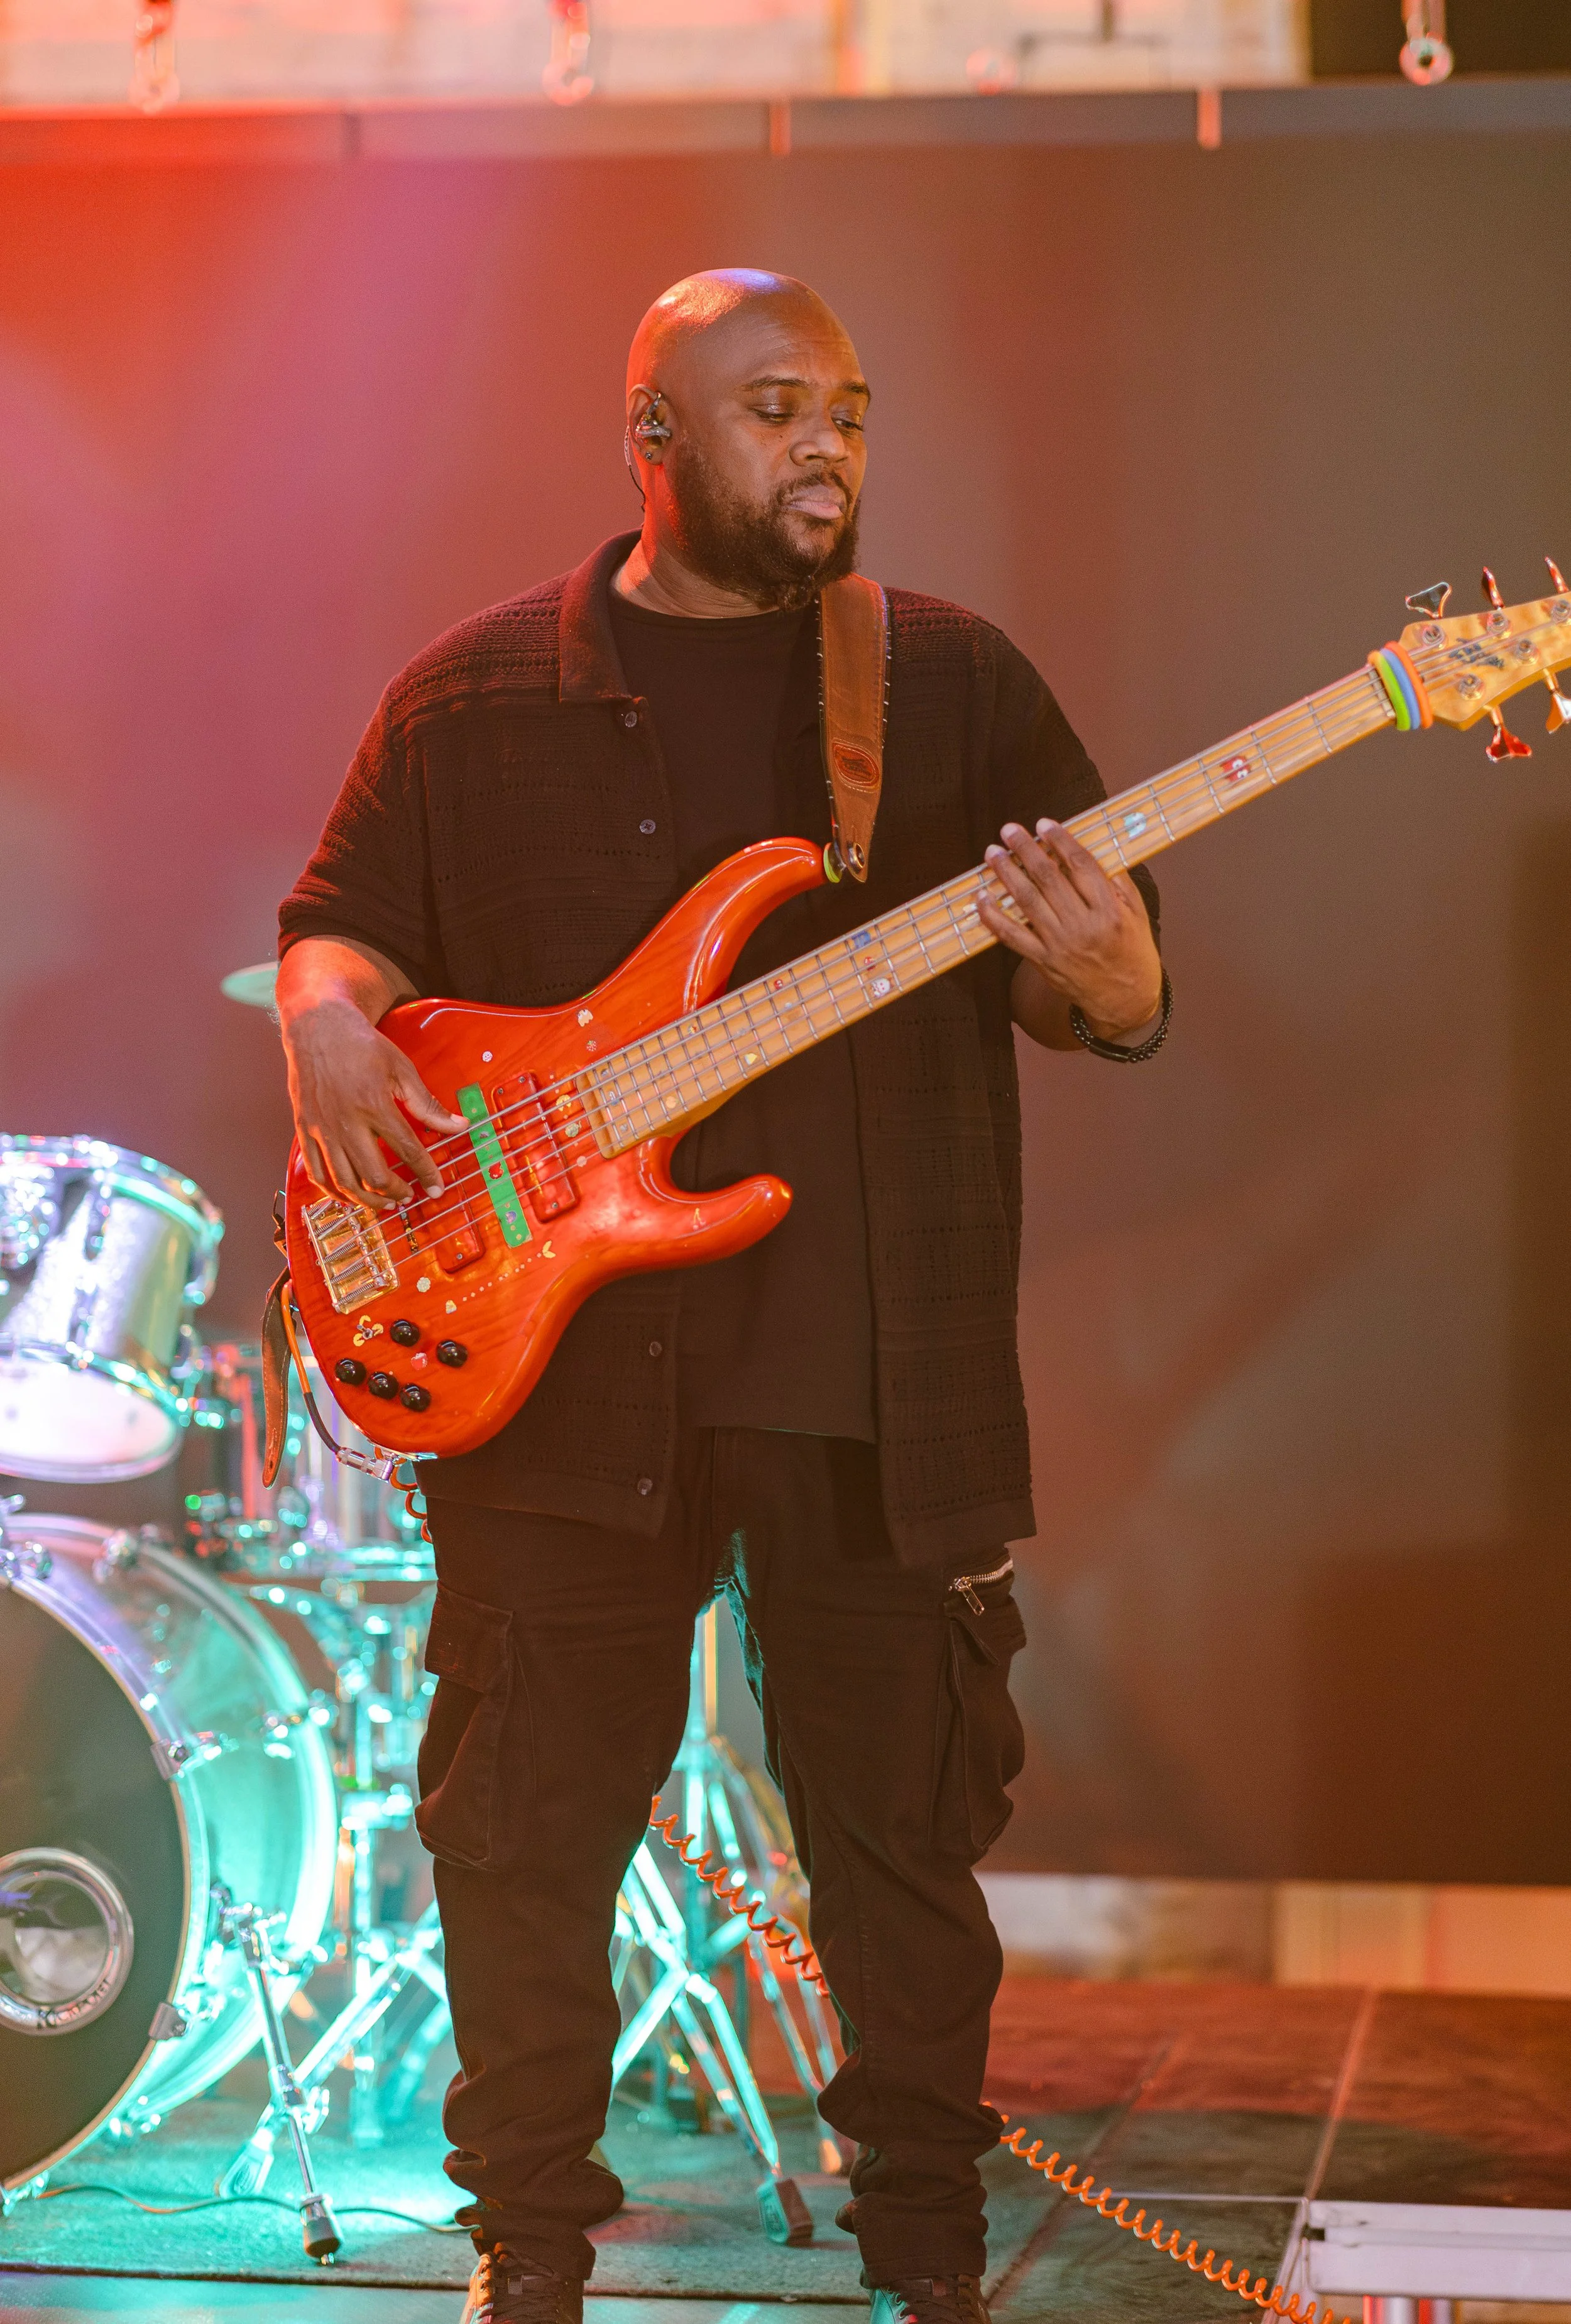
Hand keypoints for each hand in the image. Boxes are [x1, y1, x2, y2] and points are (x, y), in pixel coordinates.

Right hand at [285, 997, 465, 1207]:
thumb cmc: (361, 1045)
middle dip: (396, 1192)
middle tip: (409, 1195)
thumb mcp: (401, 1068)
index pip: (407, 1150)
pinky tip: (350, 1196)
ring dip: (368, 1200)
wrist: (317, 1027)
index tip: (437, 1189)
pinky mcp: (303, 1130)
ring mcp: (320, 1129)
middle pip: (373, 1175)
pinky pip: (316, 1173)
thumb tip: (460, 1126)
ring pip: (344, 1182)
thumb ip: (428, 1103)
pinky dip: (334, 1192)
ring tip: (385, 1203)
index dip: (426, 1173)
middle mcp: (345, 1122)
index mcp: (373, 1104)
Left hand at [978, 819, 1162, 1040]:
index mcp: (1109, 910)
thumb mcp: (1138, 915)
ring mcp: (1060, 945)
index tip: (1044, 824)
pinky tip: (982, 898)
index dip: (1060, 841)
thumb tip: (1097, 852)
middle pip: (1049, 879)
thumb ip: (1119, 884)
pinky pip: (1013, 936)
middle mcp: (1083, 926)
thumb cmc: (1133, 952)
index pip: (1081, 866)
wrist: (1125, 1000)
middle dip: (1026, 850)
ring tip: (993, 853)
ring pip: (1027, 902)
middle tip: (1009, 830)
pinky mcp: (1043, 961)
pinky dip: (994, 917)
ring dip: (1006, 874)